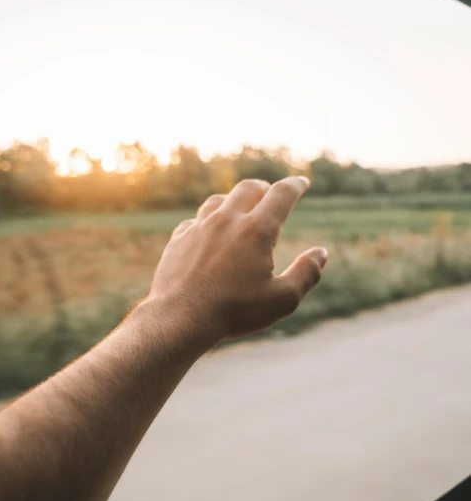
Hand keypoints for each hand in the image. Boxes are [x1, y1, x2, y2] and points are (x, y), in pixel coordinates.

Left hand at [149, 177, 327, 342]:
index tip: (302, 182)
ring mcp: (199, 227)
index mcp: (256, 229)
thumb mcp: (282, 299)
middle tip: (271, 193)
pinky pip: (196, 220)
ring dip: (234, 201)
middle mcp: (227, 220)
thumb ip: (306, 273)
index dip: (295, 185)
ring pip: (219, 200)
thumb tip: (321, 253)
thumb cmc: (234, 311)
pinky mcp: (179, 239)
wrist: (180, 318)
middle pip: (249, 188)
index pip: (281, 194)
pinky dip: (208, 221)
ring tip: (240, 210)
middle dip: (264, 188)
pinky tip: (209, 233)